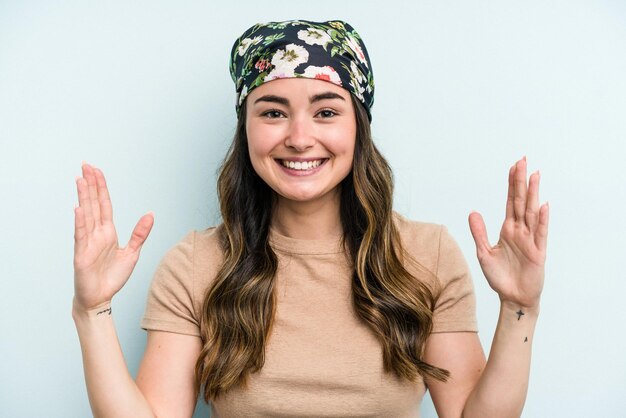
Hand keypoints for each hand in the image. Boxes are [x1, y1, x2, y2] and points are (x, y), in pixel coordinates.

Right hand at [73, 163, 153, 312]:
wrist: (101, 298)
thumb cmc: (113, 277)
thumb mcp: (132, 253)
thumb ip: (140, 234)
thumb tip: (150, 214)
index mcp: (108, 232)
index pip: (104, 204)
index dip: (101, 187)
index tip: (96, 171)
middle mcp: (96, 234)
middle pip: (93, 204)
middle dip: (90, 185)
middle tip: (85, 165)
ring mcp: (87, 243)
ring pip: (86, 215)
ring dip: (83, 198)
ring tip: (80, 180)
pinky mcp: (81, 255)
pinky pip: (81, 236)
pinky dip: (80, 222)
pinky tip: (79, 209)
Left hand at [468, 157, 548, 307]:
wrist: (512, 297)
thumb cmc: (500, 277)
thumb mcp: (484, 253)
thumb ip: (479, 232)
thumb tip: (472, 212)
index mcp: (508, 229)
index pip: (510, 201)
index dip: (512, 183)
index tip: (514, 166)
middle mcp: (520, 231)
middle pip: (521, 201)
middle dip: (522, 181)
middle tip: (523, 160)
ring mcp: (530, 240)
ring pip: (531, 212)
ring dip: (533, 193)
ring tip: (535, 175)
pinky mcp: (538, 252)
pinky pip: (540, 233)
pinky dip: (541, 219)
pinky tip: (542, 205)